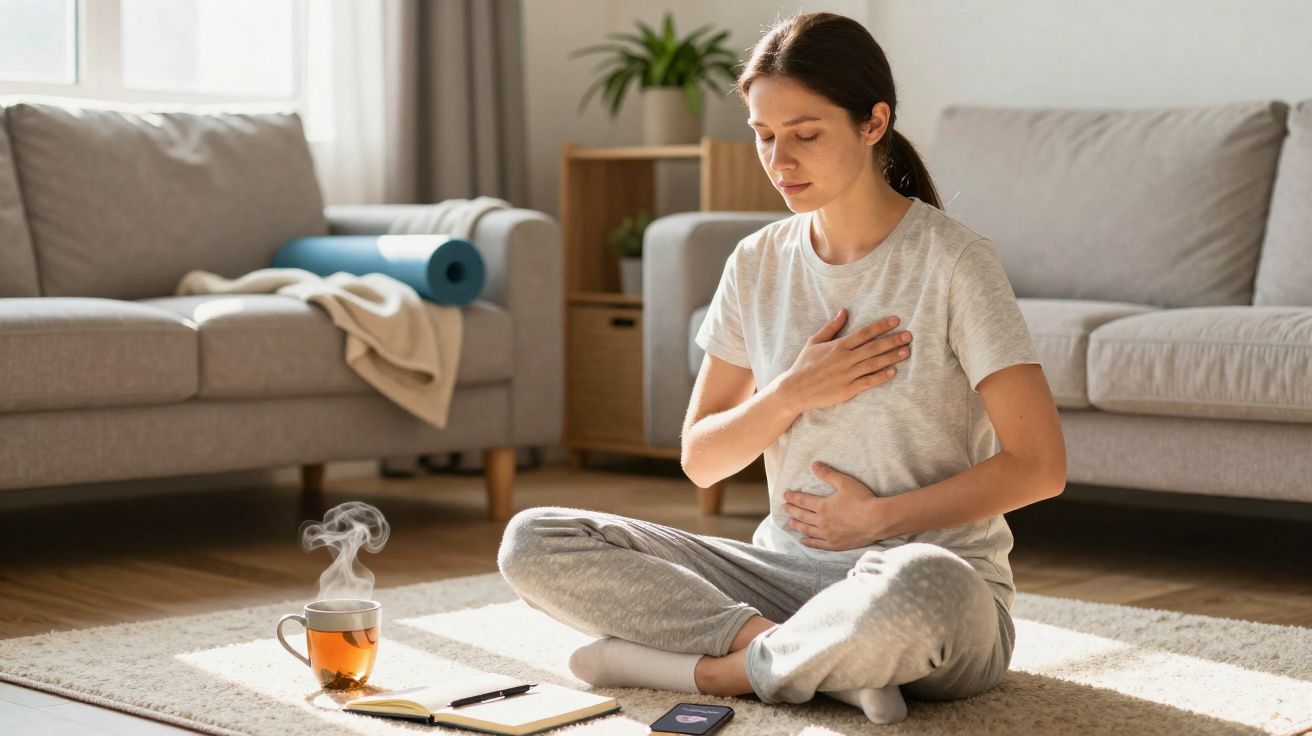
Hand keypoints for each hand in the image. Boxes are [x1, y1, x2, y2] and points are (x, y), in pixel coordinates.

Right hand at [775, 309, 912, 413]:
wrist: (795, 389)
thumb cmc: (804, 365)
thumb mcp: (814, 342)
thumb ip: (831, 327)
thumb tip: (843, 311)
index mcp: (838, 345)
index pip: (864, 333)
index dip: (881, 326)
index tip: (896, 321)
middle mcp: (845, 358)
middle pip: (874, 347)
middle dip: (893, 340)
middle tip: (909, 336)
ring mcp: (847, 374)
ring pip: (874, 363)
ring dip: (891, 357)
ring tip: (906, 352)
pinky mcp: (848, 389)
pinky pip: (868, 381)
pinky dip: (881, 377)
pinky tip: (893, 372)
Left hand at [783, 461, 893, 550]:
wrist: (877, 520)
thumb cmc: (862, 499)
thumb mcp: (844, 482)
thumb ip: (828, 474)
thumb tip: (814, 465)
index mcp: (822, 506)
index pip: (803, 501)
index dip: (793, 498)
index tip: (785, 496)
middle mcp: (822, 522)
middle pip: (802, 516)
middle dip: (792, 511)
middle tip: (784, 509)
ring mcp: (828, 535)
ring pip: (808, 530)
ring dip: (798, 526)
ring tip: (791, 523)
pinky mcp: (836, 544)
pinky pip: (819, 544)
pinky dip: (810, 542)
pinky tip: (804, 541)